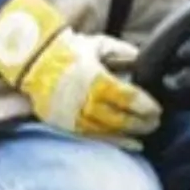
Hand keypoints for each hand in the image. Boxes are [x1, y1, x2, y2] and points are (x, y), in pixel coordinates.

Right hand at [0, 0, 160, 142]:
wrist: (33, 61)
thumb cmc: (68, 50)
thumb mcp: (99, 44)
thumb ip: (123, 52)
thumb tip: (145, 61)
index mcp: (94, 78)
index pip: (126, 97)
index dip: (144, 105)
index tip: (157, 108)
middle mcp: (83, 99)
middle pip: (119, 118)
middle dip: (141, 122)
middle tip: (156, 121)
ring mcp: (73, 114)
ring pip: (107, 130)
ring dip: (129, 133)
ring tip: (145, 131)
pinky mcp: (65, 124)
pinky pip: (94, 137)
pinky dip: (114, 142)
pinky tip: (131, 145)